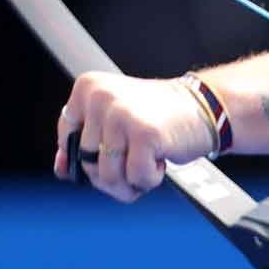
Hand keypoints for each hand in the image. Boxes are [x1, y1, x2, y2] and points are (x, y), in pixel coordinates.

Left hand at [54, 72, 216, 201]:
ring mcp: (121, 114)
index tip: (111, 153)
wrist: (206, 106)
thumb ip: (84, 142)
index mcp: (88, 88)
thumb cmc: (159, 117)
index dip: (86, 158)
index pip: (67, 139)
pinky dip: (150, 179)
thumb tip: (63, 170)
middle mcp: (101, 97)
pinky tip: (160, 160)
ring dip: (131, 180)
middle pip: (87, 163)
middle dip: (113, 174)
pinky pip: (135, 178)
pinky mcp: (144, 133)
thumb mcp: (114, 121)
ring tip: (148, 161)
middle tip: (135, 161)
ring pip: (108, 176)